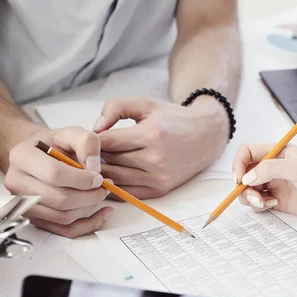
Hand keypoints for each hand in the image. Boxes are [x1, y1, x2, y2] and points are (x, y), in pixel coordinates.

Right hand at [4, 127, 113, 237]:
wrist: (37, 155)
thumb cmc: (53, 144)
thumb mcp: (70, 132)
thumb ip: (86, 142)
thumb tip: (94, 167)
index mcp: (21, 157)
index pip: (54, 174)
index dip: (82, 178)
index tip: (98, 176)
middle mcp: (16, 182)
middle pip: (59, 199)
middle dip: (89, 195)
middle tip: (105, 186)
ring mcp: (23, 204)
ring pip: (62, 216)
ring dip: (89, 207)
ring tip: (101, 194)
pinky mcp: (35, 218)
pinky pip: (64, 230)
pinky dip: (88, 224)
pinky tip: (102, 213)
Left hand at [95, 96, 228, 197]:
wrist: (206, 136)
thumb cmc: (174, 118)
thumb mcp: (146, 103)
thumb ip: (116, 107)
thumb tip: (95, 128)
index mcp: (152, 135)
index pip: (107, 142)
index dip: (94, 140)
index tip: (91, 137)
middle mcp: (155, 159)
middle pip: (109, 161)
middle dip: (96, 155)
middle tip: (91, 150)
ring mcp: (158, 177)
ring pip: (115, 178)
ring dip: (102, 171)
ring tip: (100, 161)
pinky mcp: (160, 190)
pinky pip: (127, 193)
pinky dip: (114, 186)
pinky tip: (111, 175)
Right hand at [232, 144, 296, 224]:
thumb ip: (269, 169)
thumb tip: (245, 179)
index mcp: (278, 151)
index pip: (246, 153)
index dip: (238, 165)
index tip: (240, 180)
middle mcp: (274, 166)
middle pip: (244, 173)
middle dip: (243, 186)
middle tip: (254, 197)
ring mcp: (276, 184)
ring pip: (248, 190)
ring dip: (250, 197)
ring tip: (264, 203)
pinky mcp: (279, 200)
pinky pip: (258, 202)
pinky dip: (259, 206)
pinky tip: (273, 206)